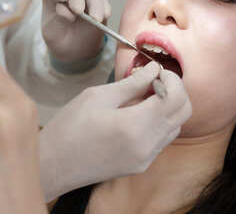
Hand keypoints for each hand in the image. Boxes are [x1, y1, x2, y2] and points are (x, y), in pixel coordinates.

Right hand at [39, 61, 191, 200]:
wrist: (52, 166)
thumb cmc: (68, 128)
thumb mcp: (98, 96)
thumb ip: (132, 83)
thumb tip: (154, 69)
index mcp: (135, 126)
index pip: (175, 97)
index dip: (171, 78)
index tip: (155, 70)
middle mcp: (146, 145)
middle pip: (183, 112)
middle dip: (175, 90)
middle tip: (154, 79)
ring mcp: (145, 158)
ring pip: (175, 125)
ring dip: (168, 106)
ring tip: (144, 95)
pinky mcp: (141, 165)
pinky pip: (163, 139)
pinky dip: (160, 121)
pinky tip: (139, 112)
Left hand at [41, 0, 111, 61]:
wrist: (75, 48)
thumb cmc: (59, 36)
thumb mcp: (53, 32)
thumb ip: (57, 20)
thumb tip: (63, 9)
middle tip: (78, 9)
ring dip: (94, 3)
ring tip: (95, 19)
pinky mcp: (99, 0)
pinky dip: (105, 7)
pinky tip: (104, 16)